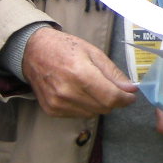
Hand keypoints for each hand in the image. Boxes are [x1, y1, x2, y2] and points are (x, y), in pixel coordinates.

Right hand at [21, 28, 135, 117]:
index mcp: (80, 74)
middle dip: (113, 100)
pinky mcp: (51, 110)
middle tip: (112, 88)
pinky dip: (84, 106)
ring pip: (92, 113)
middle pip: (103, 107)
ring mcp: (58, 103)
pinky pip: (78, 115)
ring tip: (91, 87)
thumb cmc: (64, 47)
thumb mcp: (93, 52)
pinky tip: (78, 92)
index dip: (125, 99)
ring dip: (98, 104)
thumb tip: (130, 89)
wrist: (33, 51)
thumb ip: (112, 73)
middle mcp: (67, 92)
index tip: (130, 96)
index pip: (111, 97)